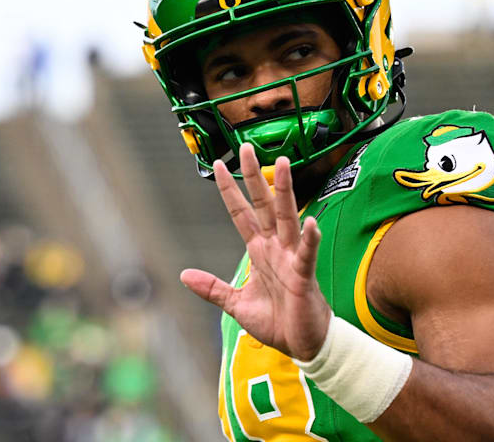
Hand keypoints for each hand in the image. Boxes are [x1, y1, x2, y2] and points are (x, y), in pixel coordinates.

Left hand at [179, 143, 331, 360]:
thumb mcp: (236, 303)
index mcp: (258, 251)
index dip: (230, 190)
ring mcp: (291, 259)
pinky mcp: (304, 276)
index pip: (241, 214)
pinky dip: (309, 238)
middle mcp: (275, 248)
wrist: (302, 344)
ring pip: (286, 218)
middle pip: (263, 205)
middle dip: (255, 177)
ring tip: (282, 164)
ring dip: (284, 192)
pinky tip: (310, 221)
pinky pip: (306, 254)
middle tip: (247, 148)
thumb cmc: (276, 322)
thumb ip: (212, 287)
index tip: (220, 166)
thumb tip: (184, 275)